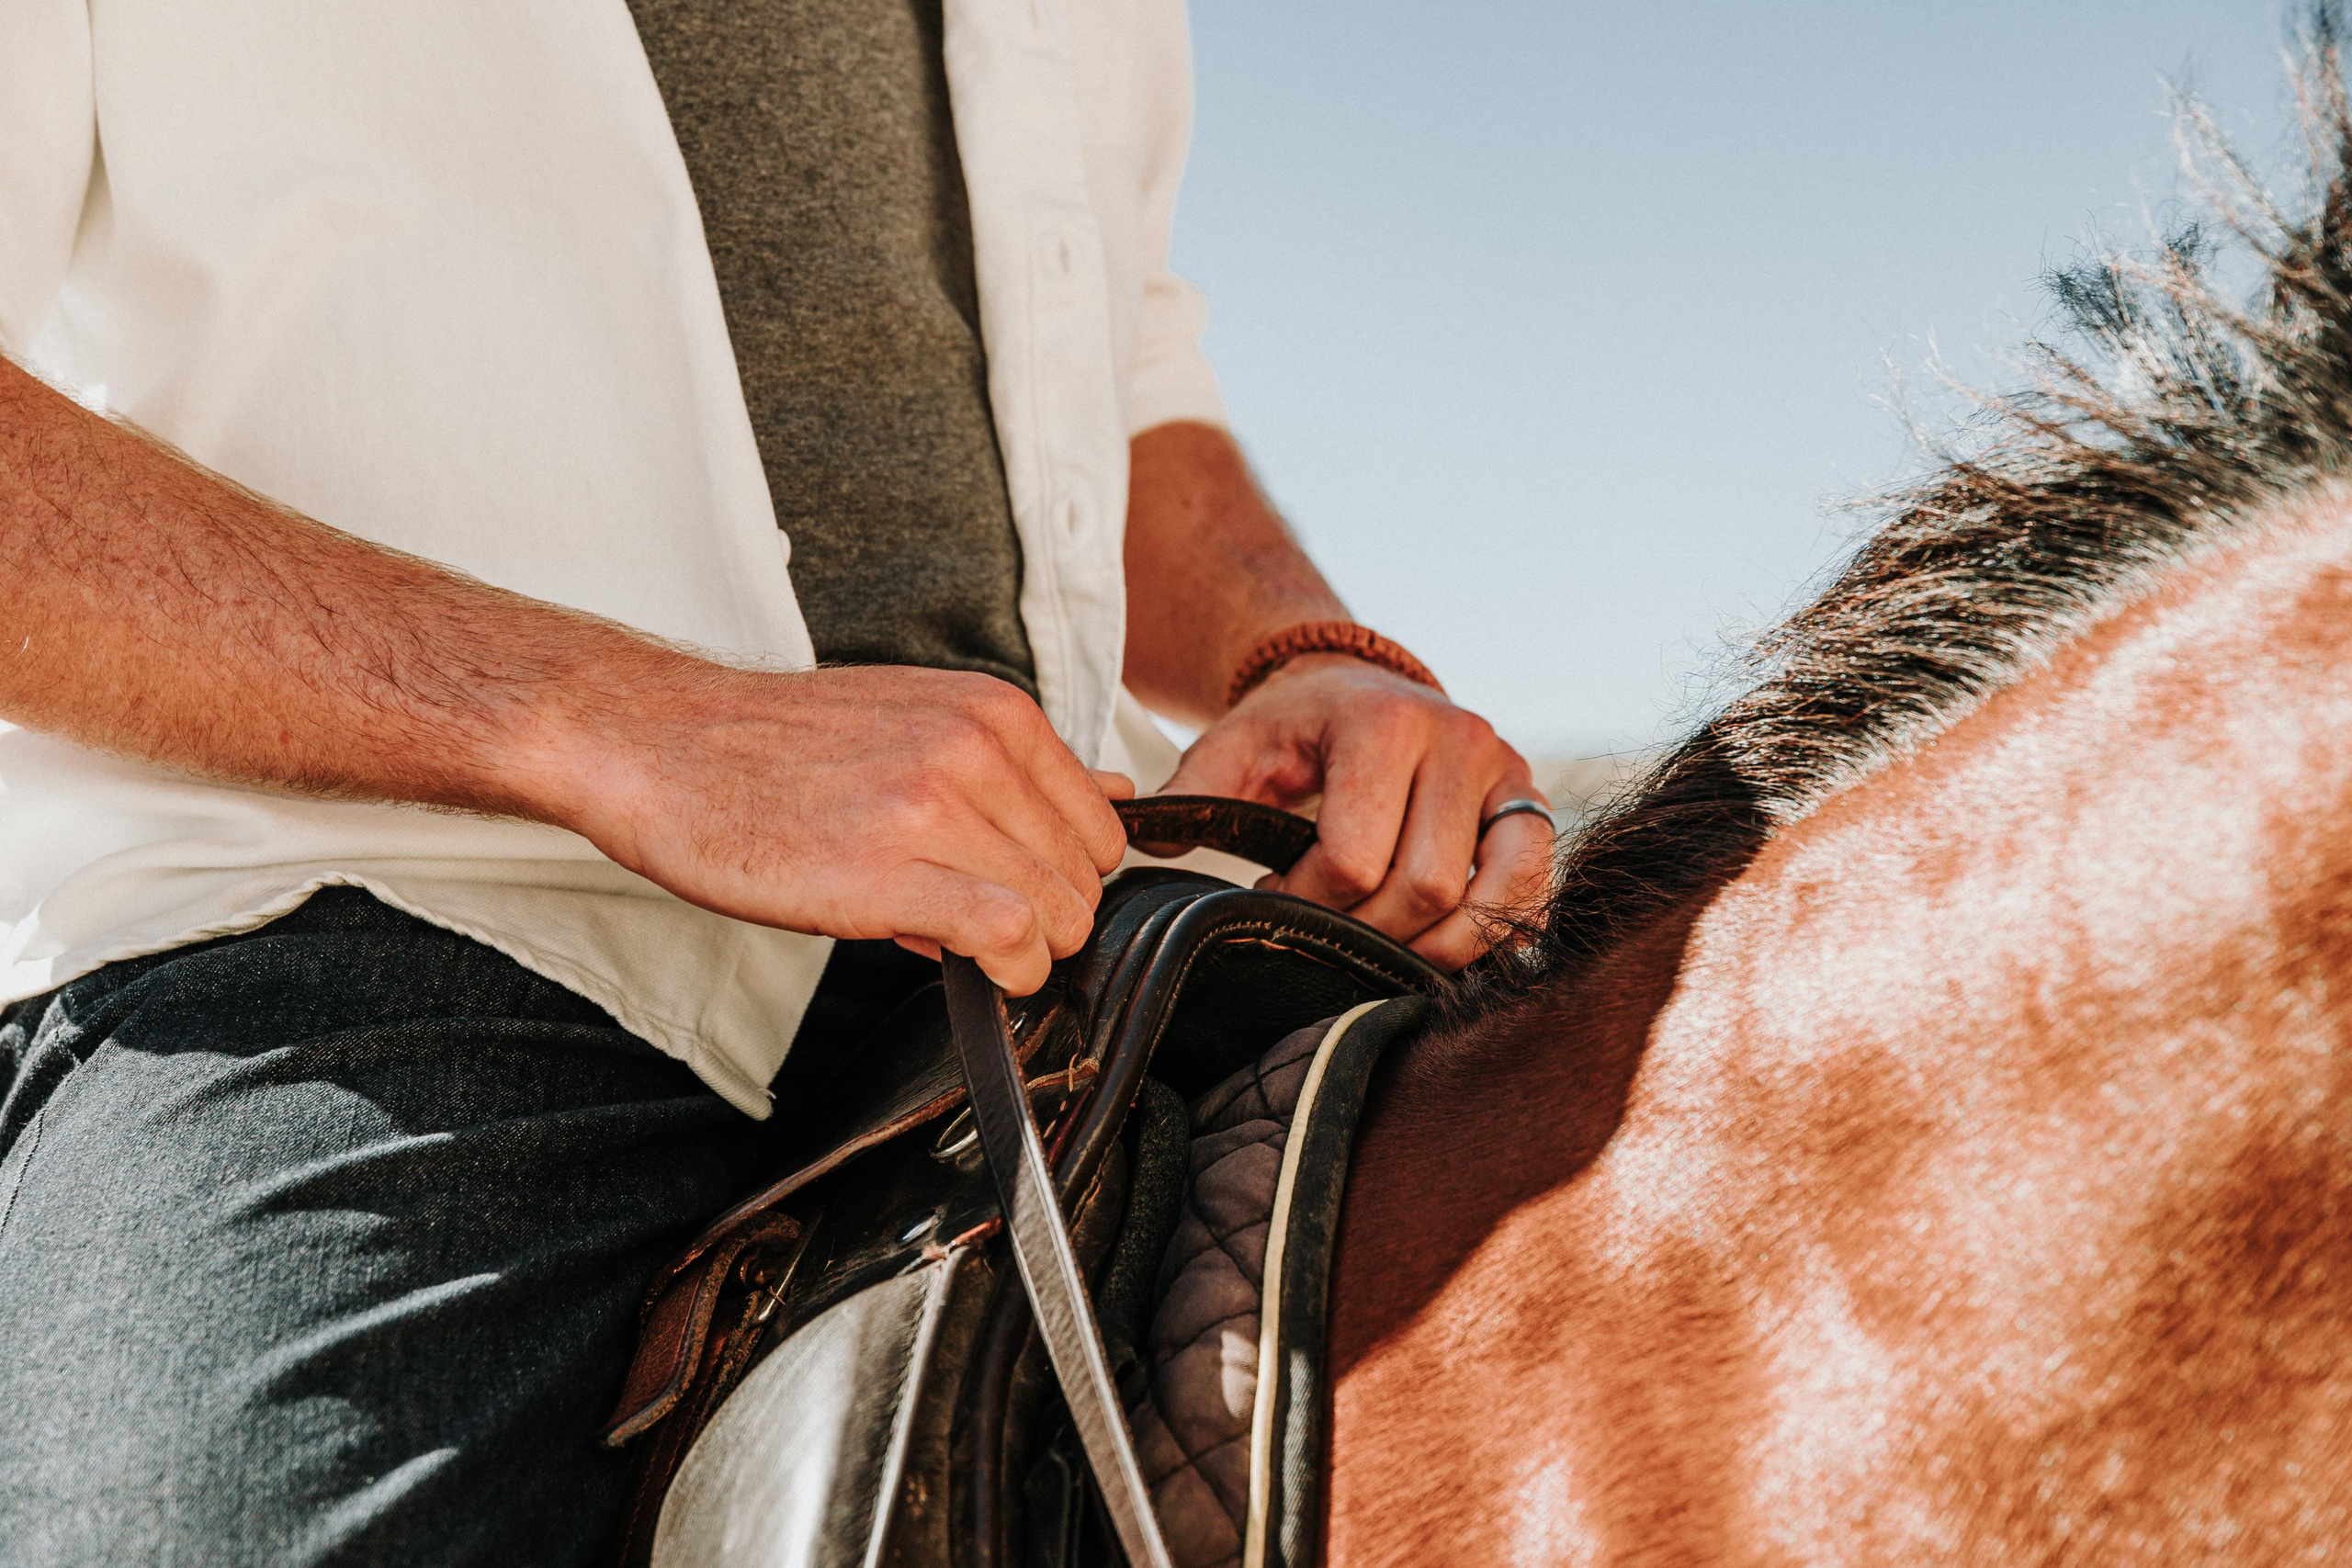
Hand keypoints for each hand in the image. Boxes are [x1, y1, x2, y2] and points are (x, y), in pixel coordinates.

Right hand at [532, 664, 1131, 994]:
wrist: (662, 746)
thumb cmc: (776, 747)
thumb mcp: (916, 720)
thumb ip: (1017, 764)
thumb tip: (1112, 791)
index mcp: (992, 712)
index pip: (1099, 823)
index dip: (1068, 876)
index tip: (1022, 893)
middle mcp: (976, 749)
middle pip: (1087, 875)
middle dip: (1051, 918)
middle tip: (987, 930)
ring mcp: (937, 807)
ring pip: (1060, 909)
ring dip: (1030, 952)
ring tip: (968, 947)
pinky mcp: (893, 870)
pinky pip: (1010, 935)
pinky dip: (1010, 971)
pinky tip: (975, 971)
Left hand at [1156, 655, 1551, 968]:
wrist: (1362, 685)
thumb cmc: (1295, 726)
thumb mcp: (1235, 743)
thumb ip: (1194, 792)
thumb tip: (1144, 849)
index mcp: (1383, 723)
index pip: (1353, 858)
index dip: (1307, 902)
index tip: (1272, 897)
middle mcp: (1459, 740)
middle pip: (1424, 888)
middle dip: (1366, 931)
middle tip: (1323, 931)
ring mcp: (1506, 773)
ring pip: (1489, 898)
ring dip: (1435, 947)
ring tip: (1380, 950)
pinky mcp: (1530, 805)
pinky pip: (1534, 889)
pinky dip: (1495, 932)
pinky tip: (1444, 948)